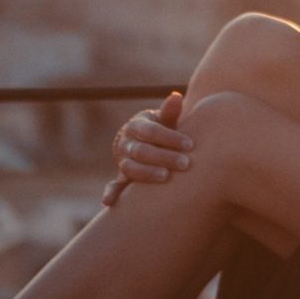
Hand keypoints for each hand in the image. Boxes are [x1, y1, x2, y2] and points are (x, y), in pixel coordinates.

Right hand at [102, 91, 190, 207]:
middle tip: (186, 164)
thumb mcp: (164, 119)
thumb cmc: (161, 129)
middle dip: (164, 157)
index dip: (170, 138)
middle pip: (143, 151)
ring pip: (131, 167)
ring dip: (147, 173)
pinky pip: (114, 185)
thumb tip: (176, 96)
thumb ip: (169, 111)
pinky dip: (110, 193)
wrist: (145, 142)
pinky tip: (108, 202)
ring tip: (166, 177)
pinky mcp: (122, 177)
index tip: (190, 145)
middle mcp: (126, 143)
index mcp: (137, 126)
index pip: (152, 131)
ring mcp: (122, 161)